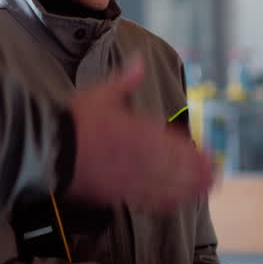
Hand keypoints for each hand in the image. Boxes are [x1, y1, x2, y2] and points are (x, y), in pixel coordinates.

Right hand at [65, 56, 214, 212]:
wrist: (48, 147)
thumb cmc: (74, 119)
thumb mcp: (102, 93)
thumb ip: (126, 79)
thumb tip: (139, 60)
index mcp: (139, 129)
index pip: (174, 142)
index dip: (193, 151)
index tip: (207, 154)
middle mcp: (140, 155)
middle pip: (177, 166)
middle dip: (197, 171)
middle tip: (214, 175)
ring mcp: (130, 176)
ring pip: (167, 185)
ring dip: (188, 187)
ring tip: (203, 189)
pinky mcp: (117, 193)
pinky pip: (147, 200)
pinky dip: (166, 201)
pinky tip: (176, 202)